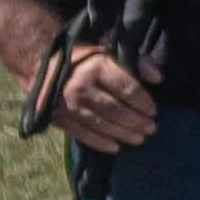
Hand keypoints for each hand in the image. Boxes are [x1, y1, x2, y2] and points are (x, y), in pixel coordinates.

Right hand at [32, 37, 164, 155]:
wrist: (41, 65)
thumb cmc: (84, 59)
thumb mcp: (109, 52)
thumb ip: (136, 62)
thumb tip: (158, 78)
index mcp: (97, 67)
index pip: (127, 89)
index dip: (143, 102)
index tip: (153, 111)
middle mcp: (82, 86)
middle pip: (115, 110)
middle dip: (136, 121)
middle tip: (151, 128)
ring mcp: (68, 104)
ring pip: (101, 124)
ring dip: (122, 133)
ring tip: (139, 139)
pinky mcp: (58, 117)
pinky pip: (82, 133)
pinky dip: (100, 142)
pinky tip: (115, 147)